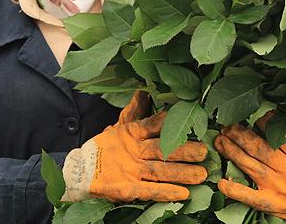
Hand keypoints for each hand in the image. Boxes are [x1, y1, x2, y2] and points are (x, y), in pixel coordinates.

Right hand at [62, 91, 207, 201]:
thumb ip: (134, 110)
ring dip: (181, 173)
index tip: (189, 118)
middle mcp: (133, 151)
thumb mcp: (119, 126)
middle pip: (162, 149)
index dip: (169, 122)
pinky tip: (183, 194)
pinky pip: (150, 191)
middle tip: (204, 151)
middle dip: (184, 150)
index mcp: (131, 133)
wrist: (80, 171)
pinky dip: (166, 192)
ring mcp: (131, 170)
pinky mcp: (128, 189)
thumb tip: (143, 90)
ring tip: (202, 175)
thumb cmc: (105, 147)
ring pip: (160, 171)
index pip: (153, 125)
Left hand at [215, 124, 285, 223]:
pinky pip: (250, 196)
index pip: (279, 134)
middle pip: (259, 147)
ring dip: (232, 152)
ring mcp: (277, 186)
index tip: (254, 115)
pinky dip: (235, 190)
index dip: (264, 122)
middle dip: (240, 134)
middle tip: (225, 125)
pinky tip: (221, 183)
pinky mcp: (271, 202)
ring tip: (218, 141)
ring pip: (250, 165)